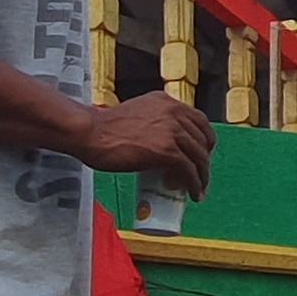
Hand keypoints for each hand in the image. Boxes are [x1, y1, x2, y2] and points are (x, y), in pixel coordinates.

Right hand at [71, 94, 214, 197]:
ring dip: (202, 175)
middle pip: (202, 138)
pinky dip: (195, 184)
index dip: (204, 138)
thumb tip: (159, 140)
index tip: (201, 152)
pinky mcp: (167, 150)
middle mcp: (173, 112)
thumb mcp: (136, 114)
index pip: (198, 120)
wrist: (91, 133)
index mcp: (166, 102)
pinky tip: (194, 194)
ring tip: (198, 188)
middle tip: (200, 173)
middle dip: (204, 158)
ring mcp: (172, 131)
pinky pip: (189, 170)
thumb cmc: (104, 128)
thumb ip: (151, 121)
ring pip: (199, 156)